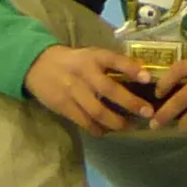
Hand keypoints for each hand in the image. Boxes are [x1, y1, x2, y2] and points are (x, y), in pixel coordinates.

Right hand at [24, 42, 156, 135]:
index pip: (114, 60)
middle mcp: (84, 73)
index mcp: (93, 57)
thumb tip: (143, 74)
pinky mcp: (63, 106)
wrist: (38, 65)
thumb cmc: (74, 61)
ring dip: (117, 122)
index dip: (132, 68)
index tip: (148, 79)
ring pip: (97, 111)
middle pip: (109, 90)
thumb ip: (113, 64)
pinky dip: (98, 129)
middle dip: (130, 103)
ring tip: (130, 126)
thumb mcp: (92, 55)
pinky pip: (84, 121)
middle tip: (148, 113)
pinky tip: (108, 131)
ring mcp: (73, 91)